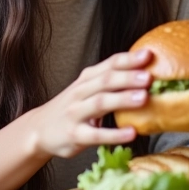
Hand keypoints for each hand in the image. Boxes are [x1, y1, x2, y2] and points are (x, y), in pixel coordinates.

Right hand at [29, 49, 152, 157]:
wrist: (39, 129)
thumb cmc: (73, 106)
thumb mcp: (87, 88)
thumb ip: (111, 80)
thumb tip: (147, 71)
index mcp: (88, 78)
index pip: (110, 64)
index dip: (129, 59)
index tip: (148, 55)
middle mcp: (81, 92)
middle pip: (106, 80)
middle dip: (128, 77)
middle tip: (149, 77)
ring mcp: (76, 113)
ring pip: (100, 103)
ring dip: (122, 100)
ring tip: (143, 98)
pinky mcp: (75, 135)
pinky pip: (96, 134)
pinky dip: (114, 134)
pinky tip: (131, 133)